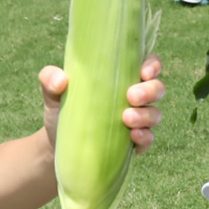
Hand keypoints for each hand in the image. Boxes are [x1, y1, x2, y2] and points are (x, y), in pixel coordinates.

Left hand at [37, 54, 163, 152]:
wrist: (58, 144)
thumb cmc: (62, 109)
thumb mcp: (53, 93)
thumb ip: (50, 79)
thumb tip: (61, 79)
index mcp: (122, 76)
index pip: (148, 64)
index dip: (152, 65)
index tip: (143, 71)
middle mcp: (136, 97)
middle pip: (158, 88)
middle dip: (150, 91)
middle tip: (131, 96)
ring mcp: (139, 120)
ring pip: (155, 114)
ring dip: (146, 115)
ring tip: (126, 119)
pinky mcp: (136, 142)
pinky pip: (149, 139)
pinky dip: (145, 137)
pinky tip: (133, 136)